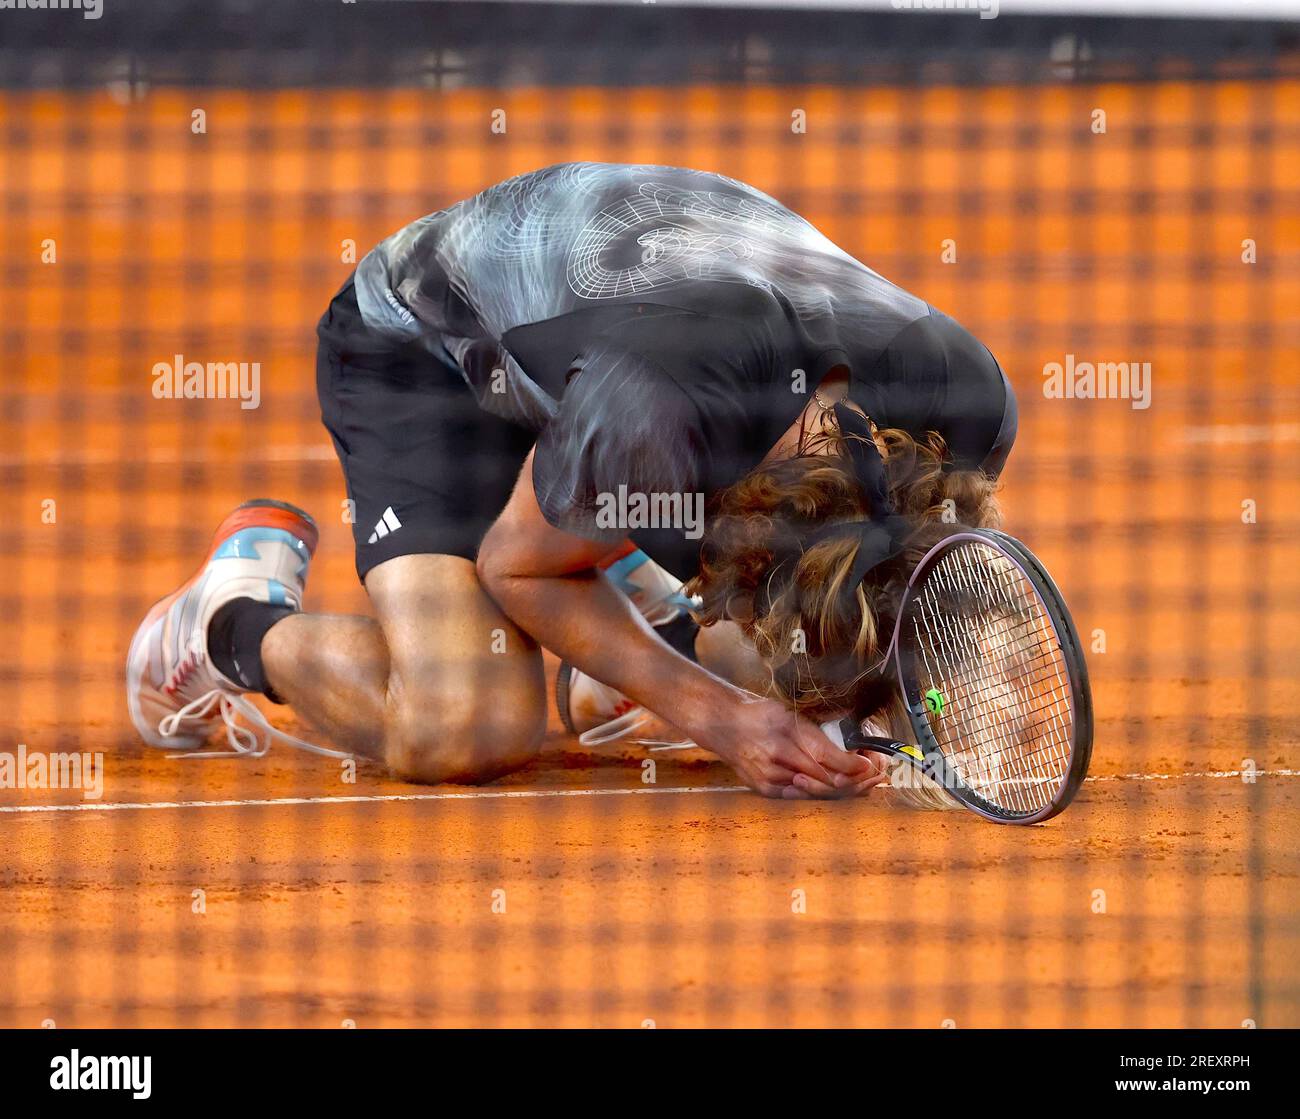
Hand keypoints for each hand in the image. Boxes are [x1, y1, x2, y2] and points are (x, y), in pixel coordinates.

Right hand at [699, 696, 888, 798]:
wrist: (723, 725)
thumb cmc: (759, 715)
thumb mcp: (791, 715)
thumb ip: (817, 734)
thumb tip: (851, 748)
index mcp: (786, 737)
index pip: (829, 759)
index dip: (855, 766)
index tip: (873, 765)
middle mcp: (778, 761)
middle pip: (825, 781)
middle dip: (856, 781)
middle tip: (876, 776)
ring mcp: (771, 779)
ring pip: (817, 792)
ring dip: (843, 789)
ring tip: (865, 782)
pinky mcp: (766, 790)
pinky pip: (801, 797)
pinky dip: (822, 793)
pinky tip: (839, 789)